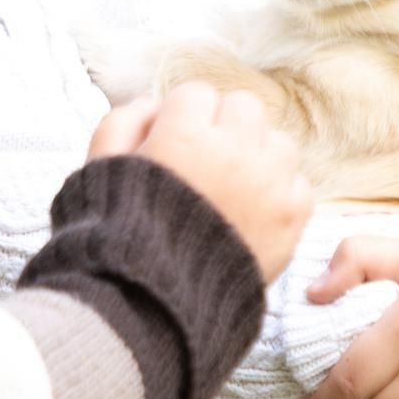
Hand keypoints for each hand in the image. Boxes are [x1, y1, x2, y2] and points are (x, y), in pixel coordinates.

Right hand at [89, 81, 314, 283]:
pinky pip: (298, 183)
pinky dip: (279, 193)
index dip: (179, 118)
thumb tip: (151, 102)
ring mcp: (269, 184)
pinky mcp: (292, 219)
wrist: (154, 304)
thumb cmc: (119, 234)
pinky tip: (250, 212)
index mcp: (185, 133)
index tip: (171, 144)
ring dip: (256, 156)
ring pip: (277, 141)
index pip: (196, 94)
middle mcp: (234, 150)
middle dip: (222, 127)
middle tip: (202, 162)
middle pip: (243, 107)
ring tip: (230, 188)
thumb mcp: (99, 170)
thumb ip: (121, 123)